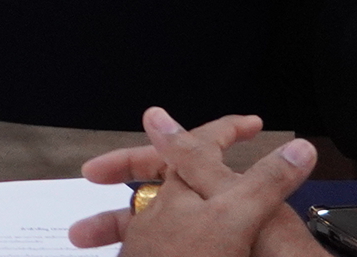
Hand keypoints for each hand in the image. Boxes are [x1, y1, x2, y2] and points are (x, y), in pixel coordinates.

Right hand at [68, 109, 314, 256]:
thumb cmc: (276, 255)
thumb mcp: (232, 203)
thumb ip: (194, 161)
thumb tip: (155, 114)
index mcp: (222, 188)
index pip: (171, 158)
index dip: (132, 161)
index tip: (92, 172)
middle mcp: (218, 212)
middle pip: (158, 202)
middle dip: (117, 214)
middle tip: (80, 231)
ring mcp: (219, 241)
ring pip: (162, 234)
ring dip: (128, 240)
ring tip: (93, 251)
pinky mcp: (219, 251)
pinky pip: (173, 251)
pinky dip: (148, 254)